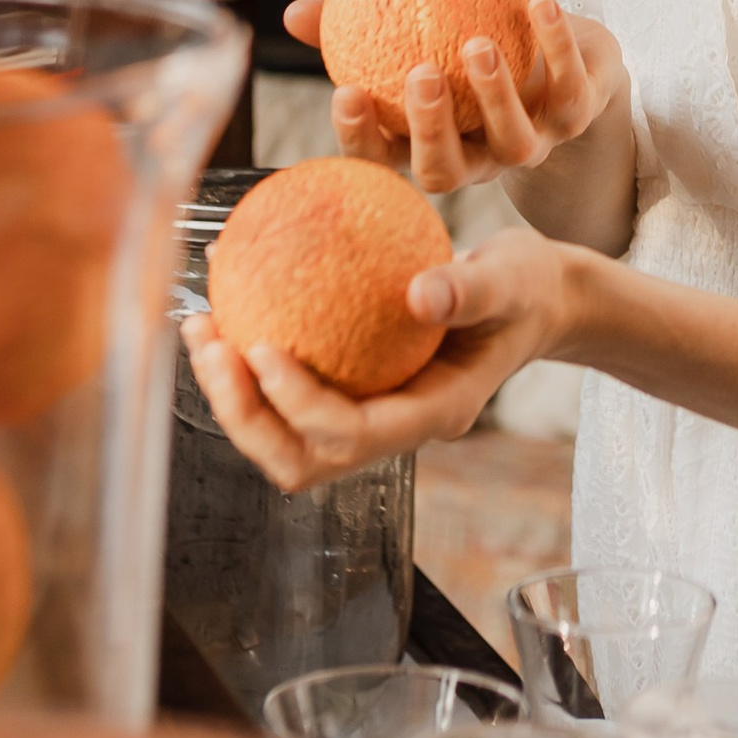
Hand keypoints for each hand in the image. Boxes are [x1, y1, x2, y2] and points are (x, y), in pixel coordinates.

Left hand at [180, 234, 569, 490]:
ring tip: (203, 329)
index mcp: (433, 414)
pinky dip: (250, 363)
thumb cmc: (525, 290)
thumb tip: (420, 293)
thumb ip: (472, 289)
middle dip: (246, 415)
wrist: (534, 302)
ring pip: (286, 439)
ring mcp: (372, 417)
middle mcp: (394, 429)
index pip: (352, 434)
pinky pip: (291, 393)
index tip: (261, 348)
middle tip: (213, 344)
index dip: (297, 405)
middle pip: (303, 458)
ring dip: (234, 396)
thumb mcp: (513, 279)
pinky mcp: (354, 393)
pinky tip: (229, 302)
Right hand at [280, 0, 627, 198]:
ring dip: (496, 95)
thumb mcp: (416, 34)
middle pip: (448, 170)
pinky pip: (570, 88)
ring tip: (477, 44)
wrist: (569, 53)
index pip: (387, 157)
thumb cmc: (471, 43)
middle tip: (420, 74)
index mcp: (432, 144)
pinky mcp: (577, 116)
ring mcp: (531, 144)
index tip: (345, 91)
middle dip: (432, 129)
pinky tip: (539, 3)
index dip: (364, 137)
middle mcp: (479, 158)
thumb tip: (295, 13)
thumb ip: (356, 28)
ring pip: (514, 143)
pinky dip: (557, 47)